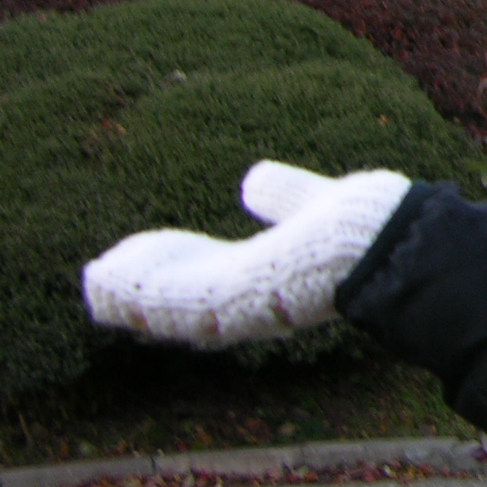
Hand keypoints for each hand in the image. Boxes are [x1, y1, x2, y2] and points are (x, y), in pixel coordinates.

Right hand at [82, 161, 411, 345]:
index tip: (137, 252)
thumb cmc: (364, 226)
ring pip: (167, 304)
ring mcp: (238, 306)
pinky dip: (135, 290)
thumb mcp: (309, 203)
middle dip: (143, 284)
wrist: (391, 238)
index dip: (170, 263)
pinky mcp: (229, 303)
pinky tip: (105, 278)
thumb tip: (254, 180)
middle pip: (182, 296)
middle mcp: (251, 301)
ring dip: (129, 290)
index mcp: (268, 277)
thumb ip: (284, 195)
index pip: (208, 275)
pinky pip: (169, 301)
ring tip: (96, 276)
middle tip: (102, 273)